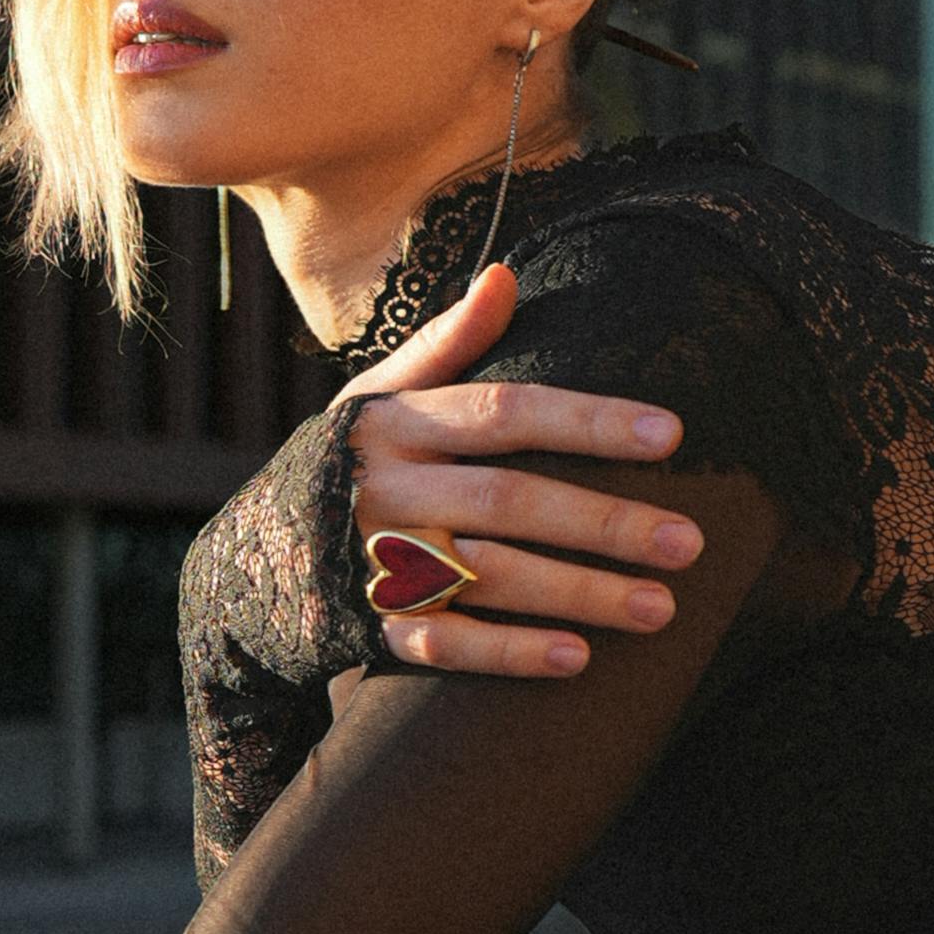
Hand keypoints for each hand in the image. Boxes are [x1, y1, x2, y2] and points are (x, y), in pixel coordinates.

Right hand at [342, 258, 702, 677]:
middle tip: (688, 542)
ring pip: (489, 576)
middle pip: (509, 500)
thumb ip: (445, 344)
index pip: (504, 412)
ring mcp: (376, 563)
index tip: (671, 435)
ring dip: (578, 594)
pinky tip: (576, 658)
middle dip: (604, 522)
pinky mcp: (369, 626)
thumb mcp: (377, 397)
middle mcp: (385, 490)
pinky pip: (446, 643)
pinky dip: (509, 651)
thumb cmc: (341, 465)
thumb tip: (506, 275)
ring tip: (661, 609)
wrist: (246, 563)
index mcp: (395, 423)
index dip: (587, 420)